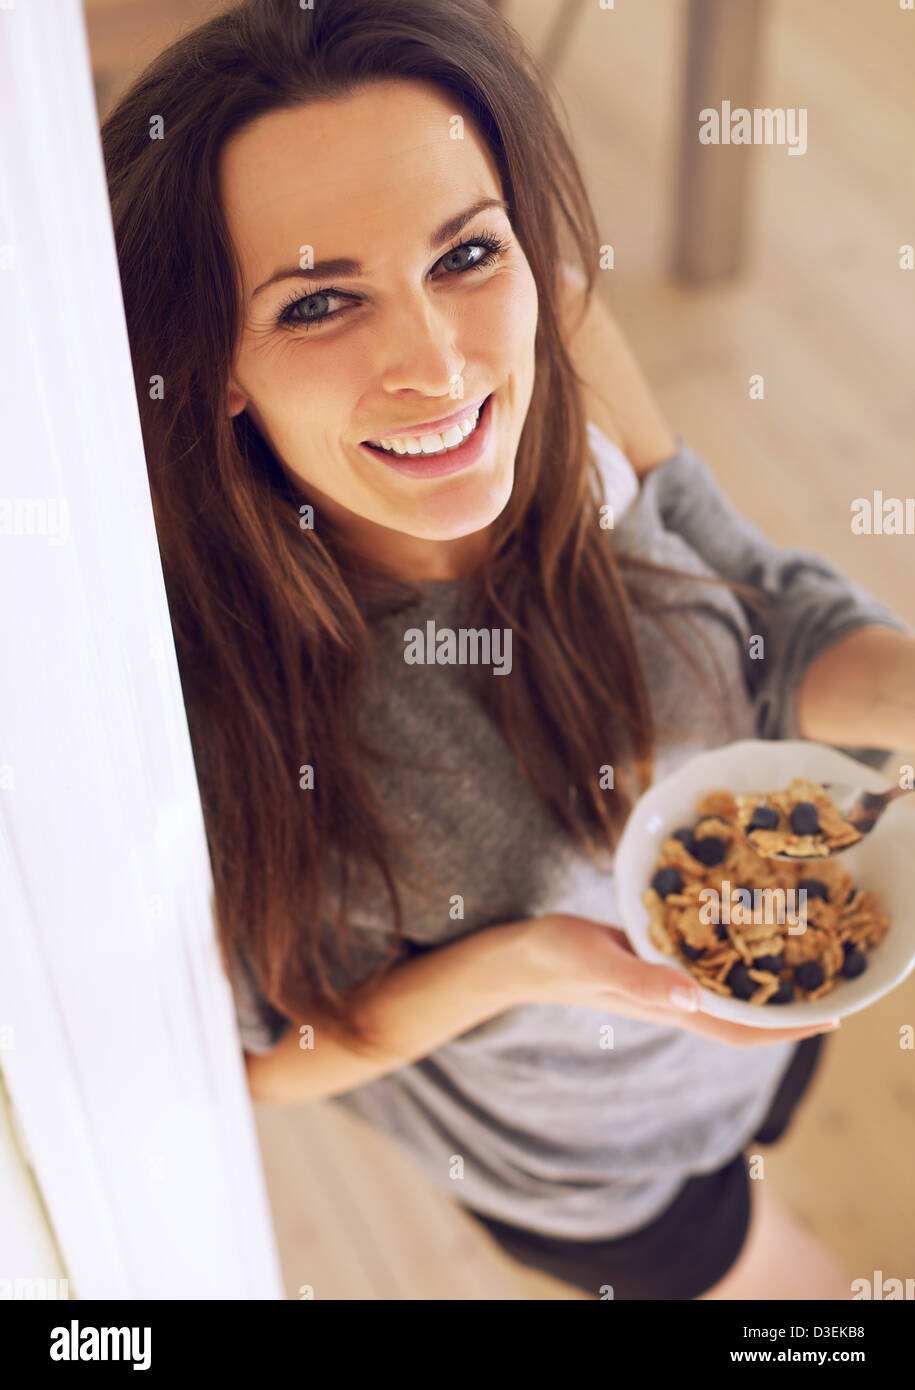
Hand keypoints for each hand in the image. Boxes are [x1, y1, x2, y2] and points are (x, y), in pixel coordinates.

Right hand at [512, 913, 838, 1048]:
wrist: (514, 958)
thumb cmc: (551, 958)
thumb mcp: (595, 961)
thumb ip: (641, 979)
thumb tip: (694, 996)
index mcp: (668, 1006)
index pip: (741, 1029)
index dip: (788, 1029)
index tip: (832, 1017)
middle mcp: (672, 1000)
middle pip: (743, 1016)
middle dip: (787, 1007)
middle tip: (831, 979)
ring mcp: (660, 984)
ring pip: (725, 994)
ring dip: (763, 986)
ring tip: (801, 959)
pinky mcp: (648, 962)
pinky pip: (702, 969)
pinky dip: (730, 960)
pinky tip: (737, 933)